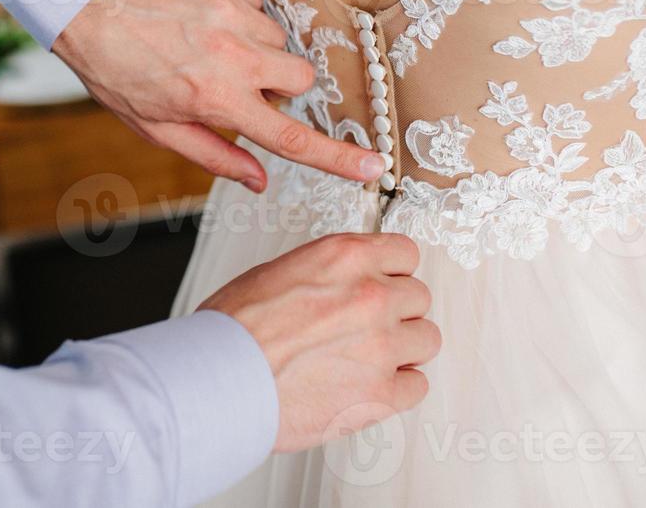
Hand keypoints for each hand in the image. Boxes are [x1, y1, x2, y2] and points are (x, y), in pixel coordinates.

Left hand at [53, 0, 383, 190]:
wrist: (83, 5)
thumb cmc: (116, 73)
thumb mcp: (157, 129)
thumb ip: (216, 155)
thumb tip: (260, 180)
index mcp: (216, 99)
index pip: (291, 137)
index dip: (338, 158)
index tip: (374, 167)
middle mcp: (231, 55)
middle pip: (300, 76)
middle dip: (281, 84)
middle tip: (242, 83)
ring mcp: (231, 10)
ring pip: (277, 38)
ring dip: (256, 47)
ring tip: (208, 43)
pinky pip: (258, 1)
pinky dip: (239, 12)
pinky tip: (202, 15)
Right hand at [199, 232, 438, 451]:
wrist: (219, 378)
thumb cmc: (234, 329)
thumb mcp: (279, 271)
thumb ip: (329, 274)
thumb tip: (346, 283)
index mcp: (345, 257)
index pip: (406, 253)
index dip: (393, 272)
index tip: (385, 284)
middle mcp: (371, 295)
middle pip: (419, 297)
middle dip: (397, 311)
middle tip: (370, 326)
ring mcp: (381, 345)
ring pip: (427, 339)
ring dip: (404, 348)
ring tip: (371, 357)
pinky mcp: (380, 393)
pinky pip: (417, 385)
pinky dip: (398, 388)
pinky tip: (370, 386)